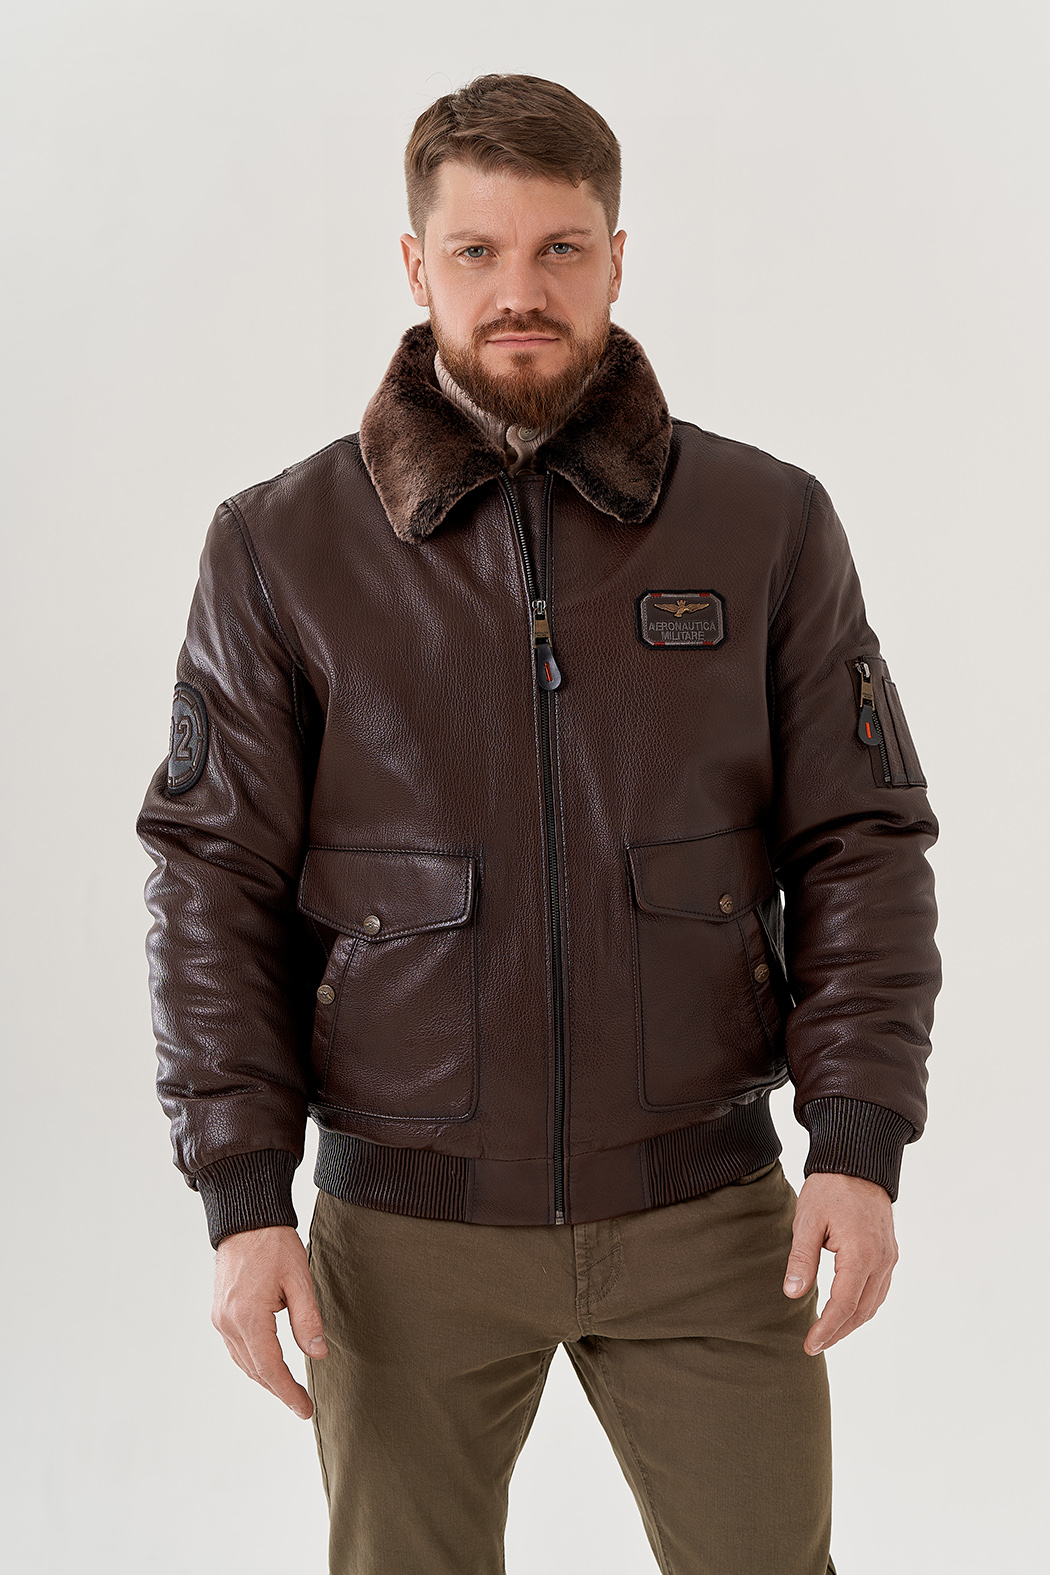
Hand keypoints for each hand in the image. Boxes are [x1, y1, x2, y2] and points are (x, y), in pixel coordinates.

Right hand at [212, 1224, 327, 1418]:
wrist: (246, 1219)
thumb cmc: (274, 1244)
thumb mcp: (299, 1279)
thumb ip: (307, 1319)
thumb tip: (318, 1354)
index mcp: (248, 1316)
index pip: (270, 1367)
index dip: (288, 1392)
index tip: (305, 1409)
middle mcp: (228, 1322)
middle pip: (255, 1370)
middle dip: (279, 1390)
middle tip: (303, 1404)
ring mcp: (220, 1318)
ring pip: (243, 1362)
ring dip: (266, 1378)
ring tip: (290, 1389)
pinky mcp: (220, 1312)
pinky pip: (236, 1348)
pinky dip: (254, 1362)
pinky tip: (269, 1365)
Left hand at [782, 1172, 898, 1354]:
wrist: (858, 1163)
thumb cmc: (830, 1189)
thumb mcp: (807, 1221)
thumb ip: (802, 1259)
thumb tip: (794, 1294)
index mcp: (861, 1255)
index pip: (844, 1305)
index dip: (827, 1329)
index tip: (810, 1345)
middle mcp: (881, 1261)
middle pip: (861, 1311)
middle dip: (838, 1332)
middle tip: (814, 1345)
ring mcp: (889, 1258)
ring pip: (873, 1304)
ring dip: (851, 1322)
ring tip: (827, 1333)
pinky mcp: (889, 1253)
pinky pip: (879, 1290)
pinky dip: (863, 1306)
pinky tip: (846, 1310)